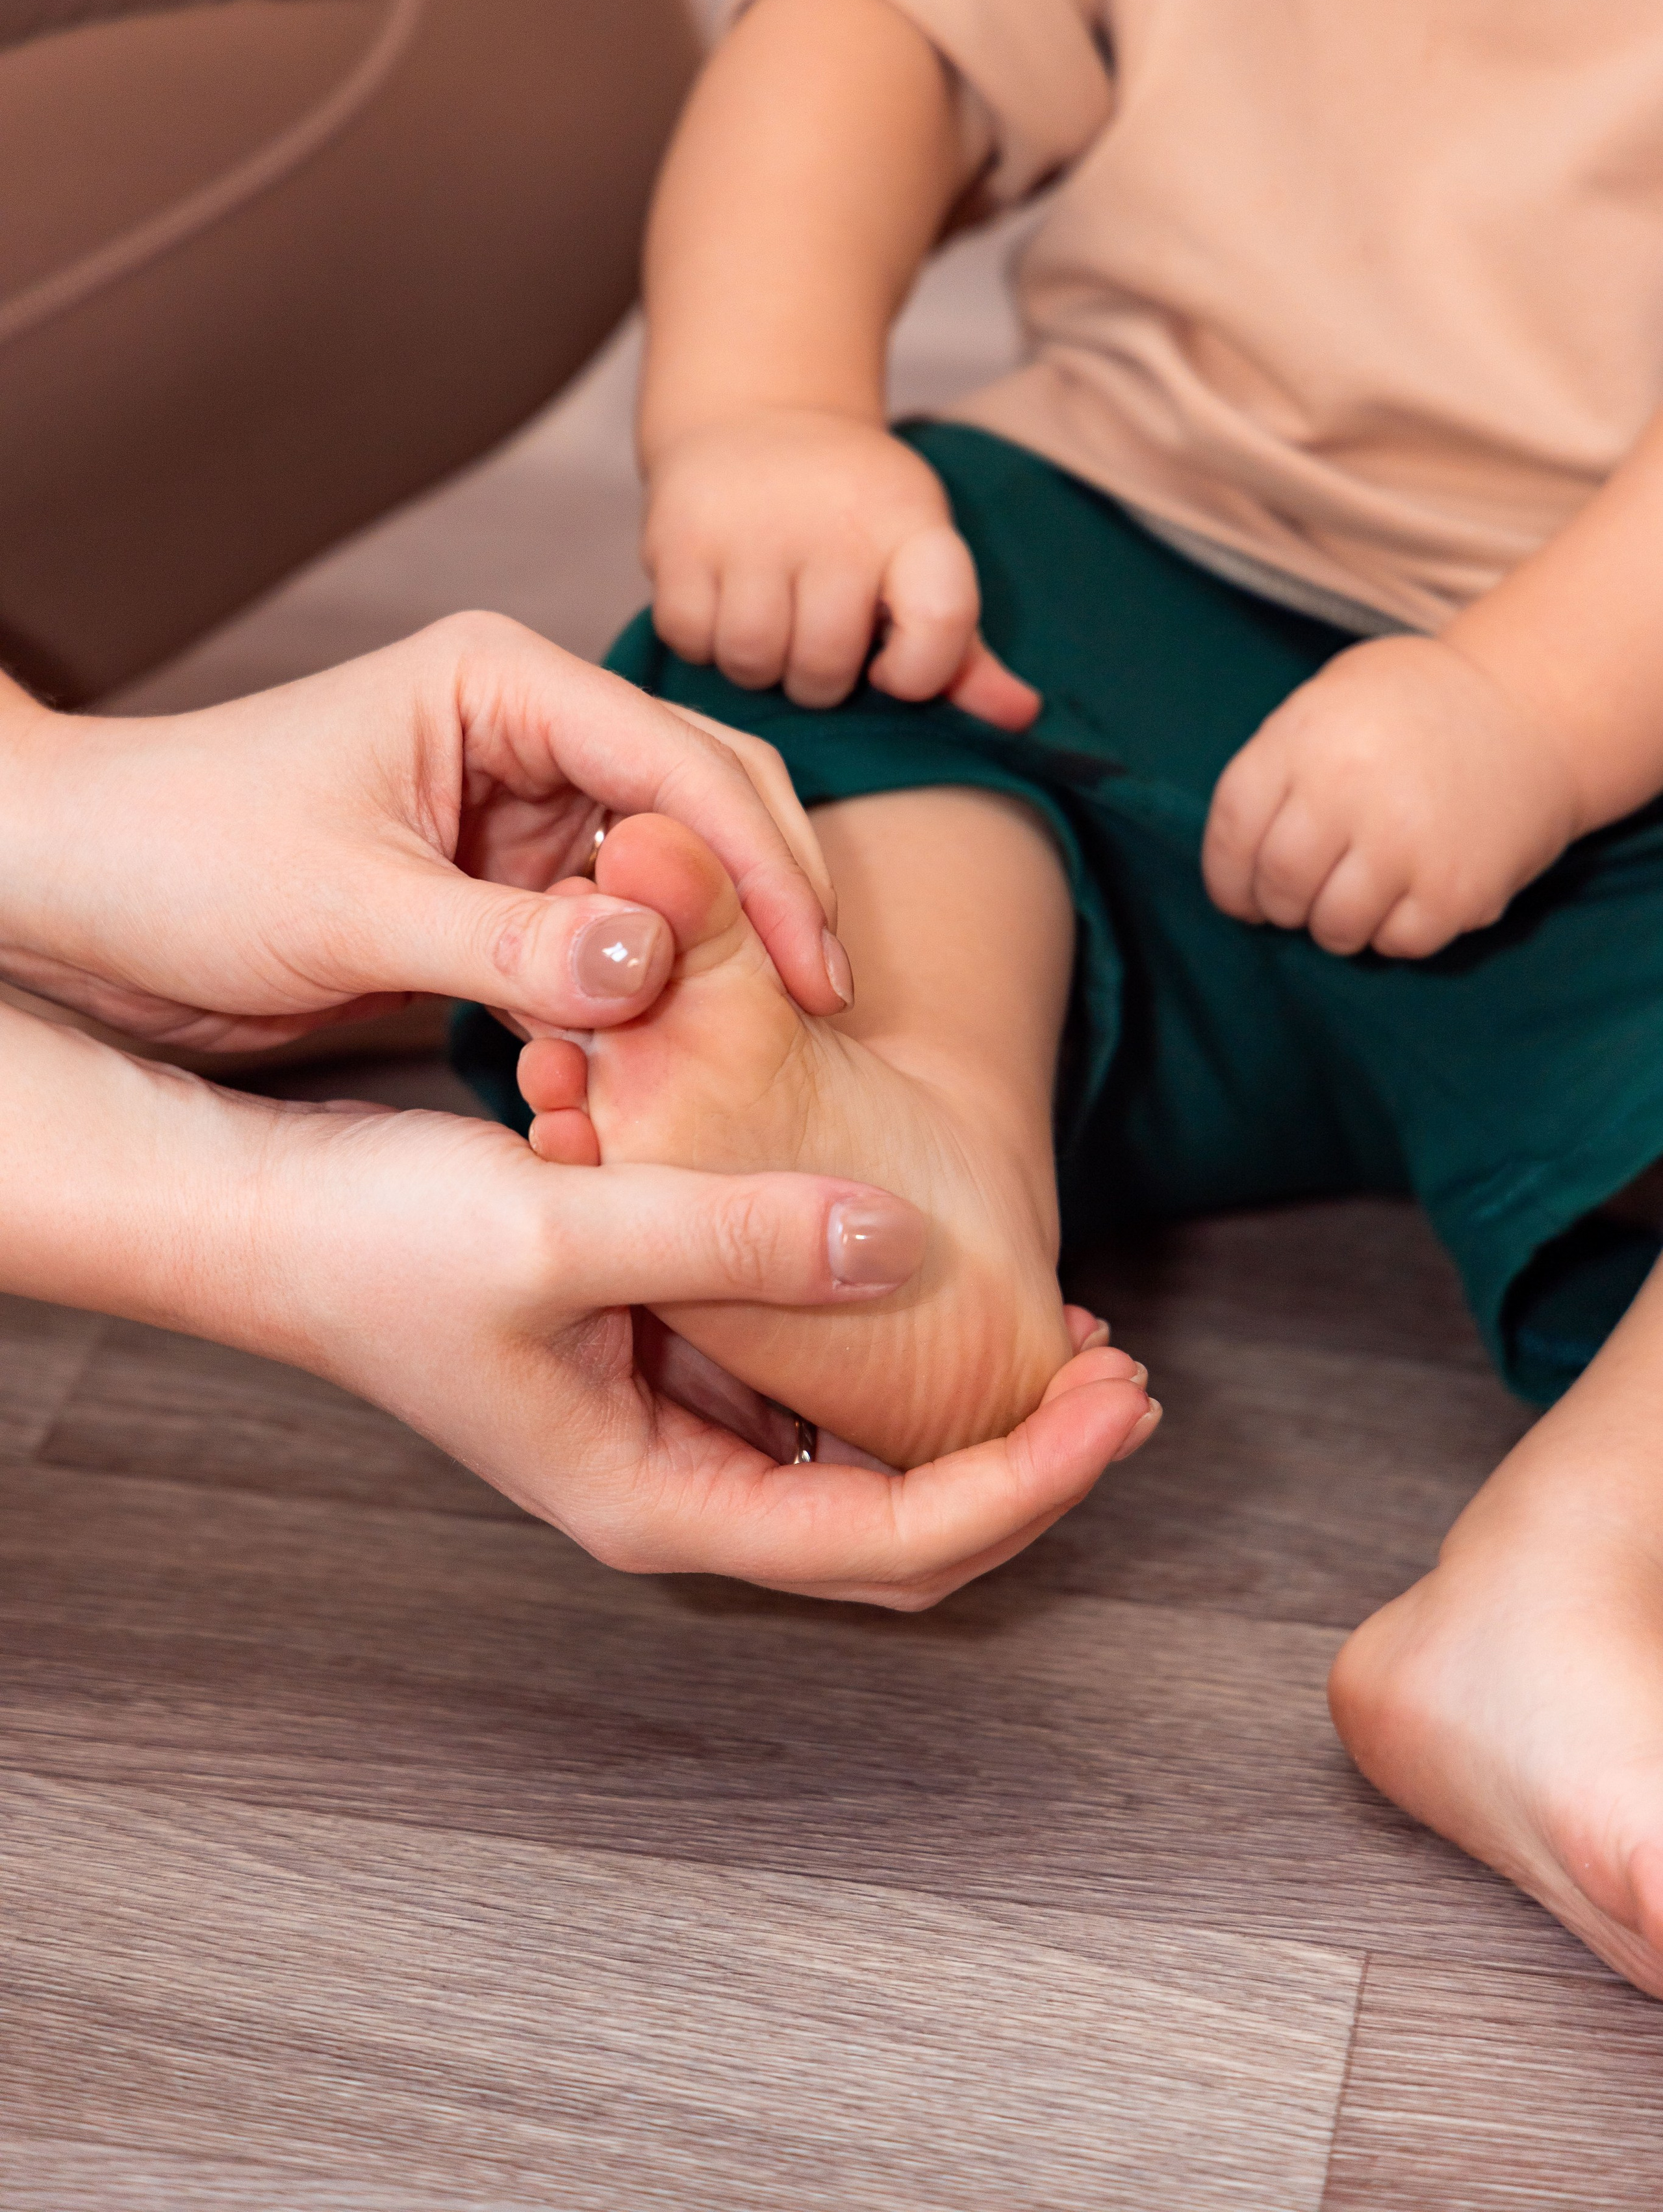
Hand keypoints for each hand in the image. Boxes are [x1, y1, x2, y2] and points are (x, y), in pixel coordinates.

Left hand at [0, 613, 850, 1049]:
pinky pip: (601, 942)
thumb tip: (655, 974)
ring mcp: (512, 816)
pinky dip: (635, 999)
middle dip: (764, 901)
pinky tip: (658, 1061)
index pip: (680, 765)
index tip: (814, 973)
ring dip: (703, 960)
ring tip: (750, 1048)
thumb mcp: (348, 907)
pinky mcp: (493, 893)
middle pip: (701, 807)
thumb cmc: (176, 858)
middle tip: (818, 1009)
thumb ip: (505, 946)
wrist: (68, 896)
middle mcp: (524, 737)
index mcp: (502, 687)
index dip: (762, 869)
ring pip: (663, 882)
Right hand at [295, 1117, 1157, 1607]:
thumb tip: (902, 1245)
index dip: (1025, 1482)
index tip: (1118, 1398)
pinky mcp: (657, 1375)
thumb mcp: (564, 1229)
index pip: (890, 1538)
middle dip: (1026, 1473)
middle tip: (1125, 1378)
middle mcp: (676, 1489)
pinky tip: (937, 1292)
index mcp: (659, 1502)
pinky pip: (809, 1402)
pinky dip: (895, 1367)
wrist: (269, 1222)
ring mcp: (667, 1438)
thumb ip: (734, 1235)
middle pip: (895, 1538)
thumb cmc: (384, 1243)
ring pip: (861, 1473)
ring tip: (1071, 1340)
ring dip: (974, 1423)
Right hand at [643, 407, 1041, 727]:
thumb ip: (963, 649)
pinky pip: (689, 639)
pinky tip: (722, 600)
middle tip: (815, 634)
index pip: (941, 620)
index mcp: (909, 522)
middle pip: (824, 668)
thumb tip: (1022, 719)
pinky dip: (702, 639)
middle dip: (818, 677)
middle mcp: (832, 518)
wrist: (759, 410)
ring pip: (751, 661)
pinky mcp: (678, 533)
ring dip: (758, 664)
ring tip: (768, 620)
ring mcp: (750, 524)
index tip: (892, 668)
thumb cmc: (852, 512)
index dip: (917, 671)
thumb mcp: (917, 558)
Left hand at [1202, 635, 1581, 957]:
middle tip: (1299, 900)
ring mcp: (1404, 841)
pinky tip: (1407, 897)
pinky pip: (1398, 944)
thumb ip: (1279, 764)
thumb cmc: (1414, 706)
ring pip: (1333, 927)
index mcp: (1305, 738)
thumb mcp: (1331, 697)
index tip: (1239, 896)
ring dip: (1335, 926)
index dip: (1226, 878)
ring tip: (1354, 897)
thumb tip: (1238, 854)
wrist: (1532, 708)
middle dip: (1279, 907)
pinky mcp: (1457, 888)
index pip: (1230, 831)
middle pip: (1278, 885)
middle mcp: (1347, 788)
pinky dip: (1394, 933)